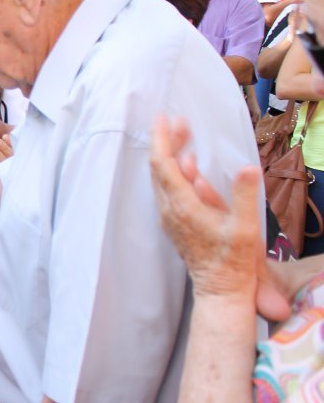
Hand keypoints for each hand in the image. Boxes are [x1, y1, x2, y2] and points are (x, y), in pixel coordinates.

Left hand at [149, 116, 262, 300]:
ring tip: (185, 135)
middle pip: (160, 168)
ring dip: (171, 155)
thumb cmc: (233, 261)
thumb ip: (245, 196)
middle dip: (167, 141)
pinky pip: (168, 190)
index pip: (163, 165)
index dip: (161, 140)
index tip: (162, 118)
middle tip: (180, 121)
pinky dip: (176, 172)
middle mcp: (169, 210)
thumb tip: (247, 168)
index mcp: (182, 207)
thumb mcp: (245, 228)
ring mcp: (169, 217)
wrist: (220, 289)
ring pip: (163, 178)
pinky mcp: (174, 223)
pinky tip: (188, 165)